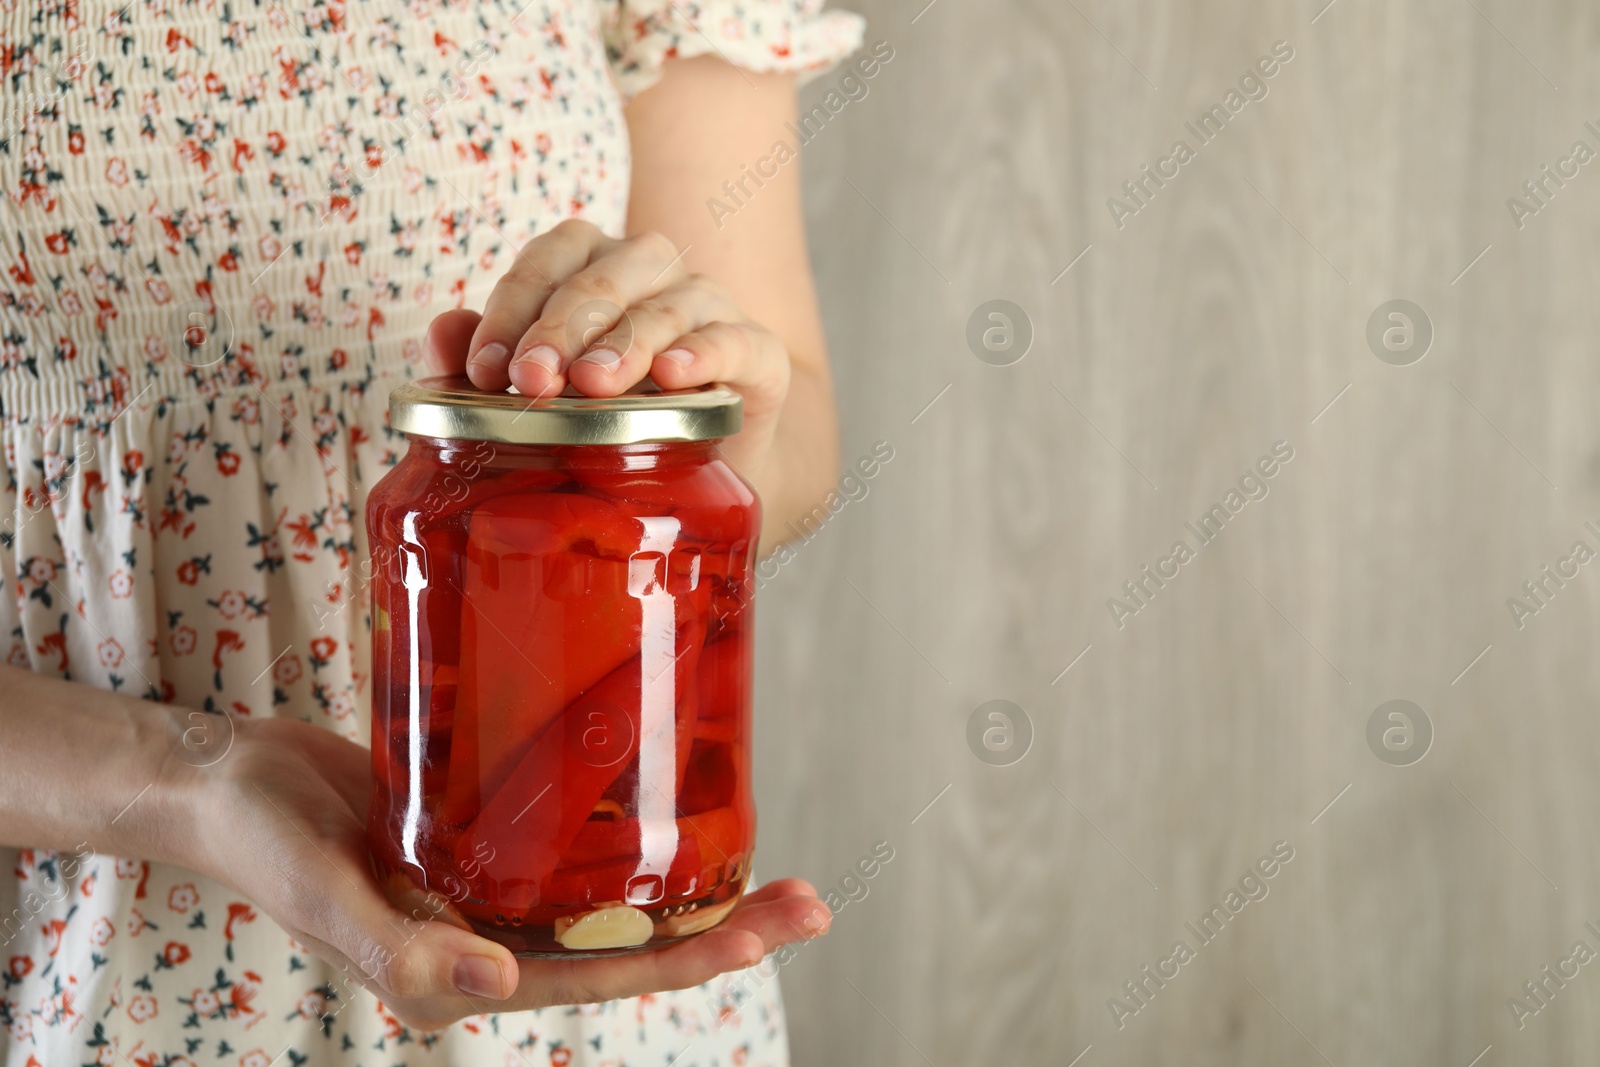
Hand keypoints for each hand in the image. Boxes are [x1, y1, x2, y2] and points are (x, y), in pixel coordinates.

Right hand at [185, 716, 829, 1031]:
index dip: (691, 955)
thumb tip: (501, 984)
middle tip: (810, 897)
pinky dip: (628, 819)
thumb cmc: (265, 845)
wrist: (229, 780)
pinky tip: (673, 787)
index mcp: (468, 971)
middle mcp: (497, 932)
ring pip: (611, 884)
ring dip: (688, 871)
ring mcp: (497, 882)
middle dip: (723, 921)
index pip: (604, 970)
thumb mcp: (327, 897)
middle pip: (630, 934)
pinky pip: (572, 832)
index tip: (769, 928)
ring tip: (769, 846)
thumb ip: (405, 951)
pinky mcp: (487, 828)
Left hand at [424, 219, 790, 483]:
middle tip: (530, 381)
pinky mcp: (760, 354)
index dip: (513, 307)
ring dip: (626, 341)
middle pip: (604, 274)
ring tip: (594, 386)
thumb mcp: (544, 399)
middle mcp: (653, 273)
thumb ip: (491, 361)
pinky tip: (672, 376)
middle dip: (560, 328)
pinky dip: (704, 353)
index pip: (550, 258)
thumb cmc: (612, 424)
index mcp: (594, 268)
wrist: (706, 473)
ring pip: (668, 303)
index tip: (484, 370)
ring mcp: (710, 308)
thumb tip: (442, 334)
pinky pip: (736, 340)